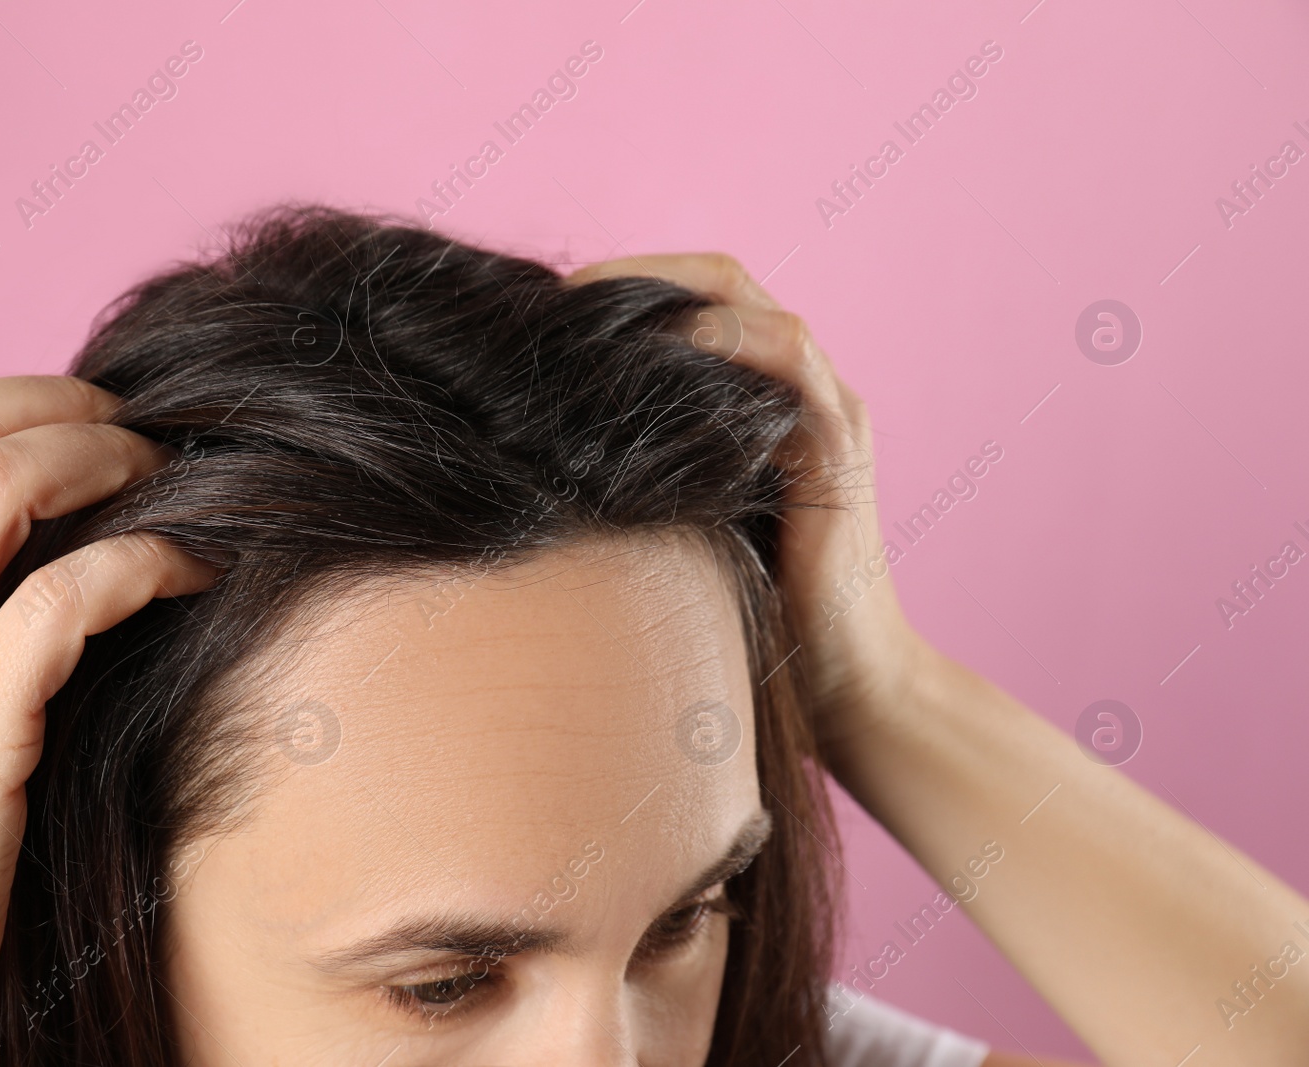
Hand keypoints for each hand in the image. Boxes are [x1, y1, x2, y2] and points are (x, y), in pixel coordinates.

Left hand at [566, 254, 932, 745]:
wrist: (844, 685)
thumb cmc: (754, 613)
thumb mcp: (683, 518)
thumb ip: (650, 464)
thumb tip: (547, 439)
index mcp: (767, 399)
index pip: (702, 301)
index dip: (632, 287)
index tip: (555, 305)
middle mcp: (805, 391)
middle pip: (726, 283)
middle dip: (643, 275)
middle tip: (564, 295)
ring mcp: (831, 414)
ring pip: (758, 309)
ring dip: (678, 296)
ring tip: (601, 312)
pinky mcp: (839, 449)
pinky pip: (790, 363)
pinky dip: (730, 342)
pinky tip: (671, 349)